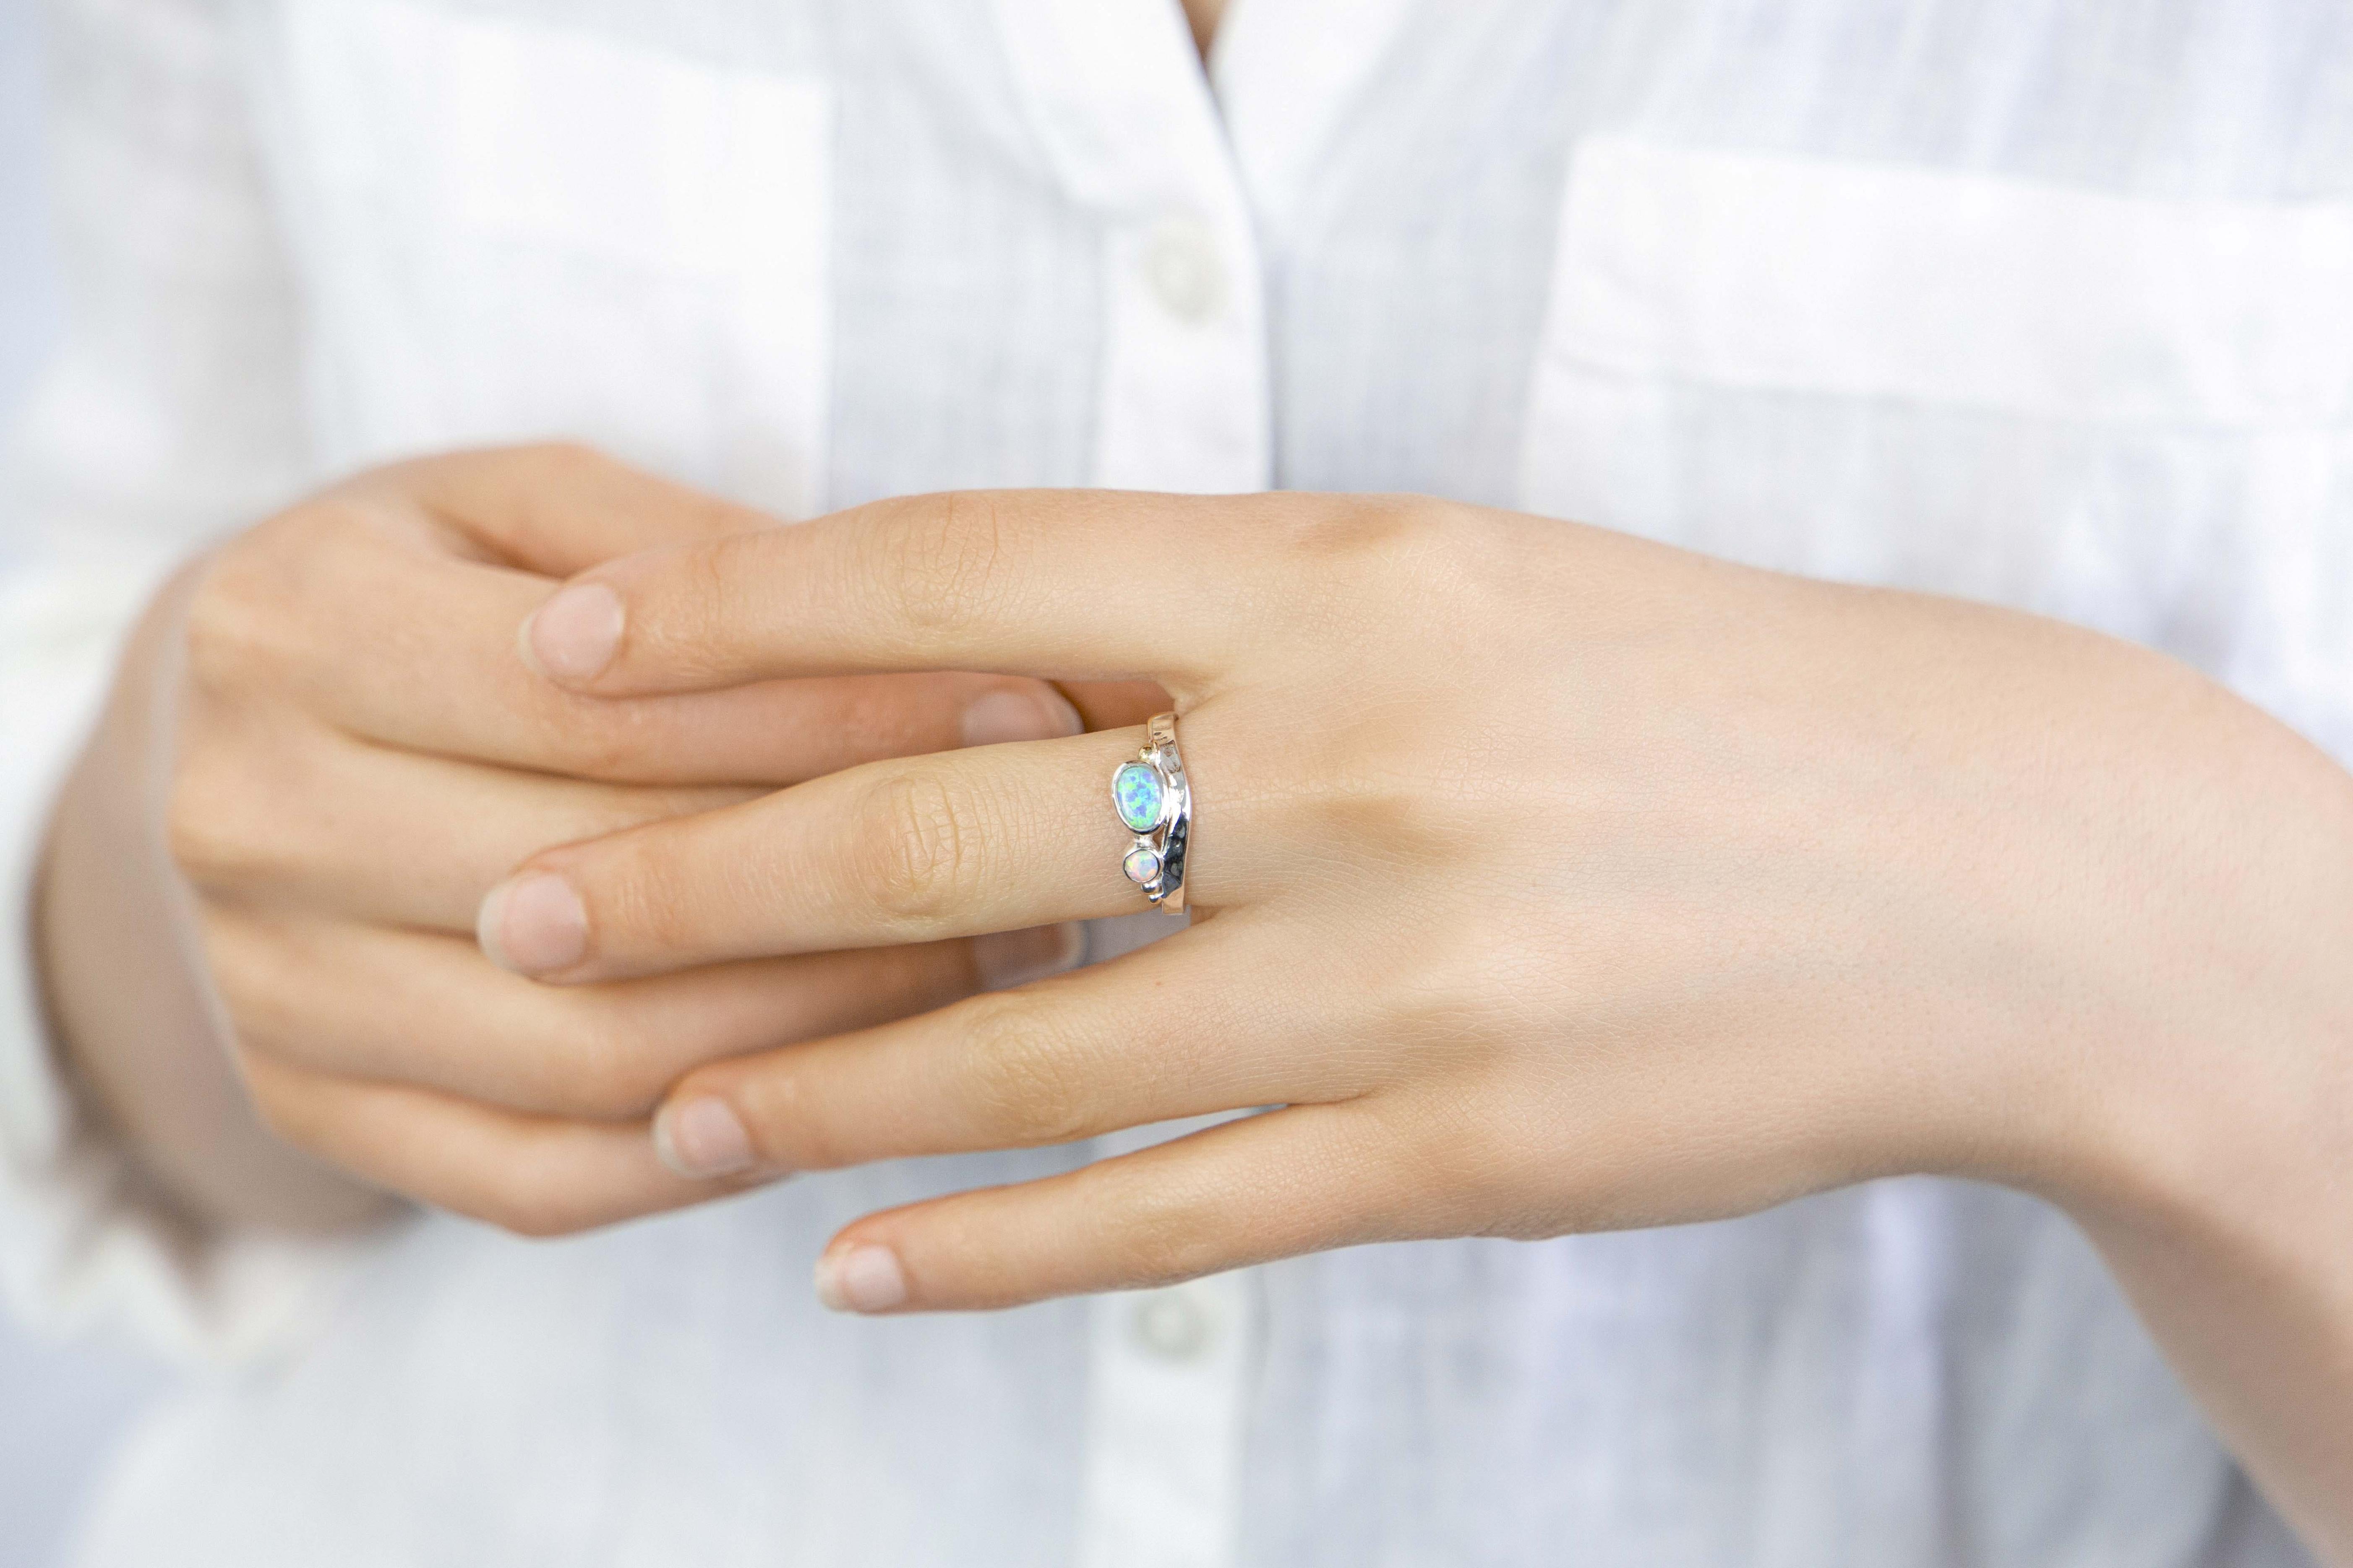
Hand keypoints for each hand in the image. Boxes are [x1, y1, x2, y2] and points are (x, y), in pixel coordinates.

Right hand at [37, 448, 1100, 1235]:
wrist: (204, 746)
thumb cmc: (419, 598)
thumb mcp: (515, 508)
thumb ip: (681, 553)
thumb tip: (912, 632)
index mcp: (293, 628)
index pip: (610, 707)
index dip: (836, 716)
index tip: (1029, 710)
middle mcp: (248, 820)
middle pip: (608, 886)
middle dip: (858, 882)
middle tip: (1051, 862)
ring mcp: (269, 992)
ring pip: (592, 1058)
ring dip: (821, 1036)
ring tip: (994, 979)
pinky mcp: (313, 1115)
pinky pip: (543, 1178)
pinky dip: (716, 1152)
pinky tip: (860, 1093)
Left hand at [488, 490, 2350, 1321]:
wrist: (1965, 858)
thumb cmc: (1682, 695)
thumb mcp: (1449, 587)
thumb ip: (1220, 630)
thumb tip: (968, 694)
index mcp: (1336, 580)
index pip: (954, 577)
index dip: (737, 610)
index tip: (572, 646)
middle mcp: (1346, 765)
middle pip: (933, 834)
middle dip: (691, 881)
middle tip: (516, 919)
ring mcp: (1401, 975)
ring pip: (1025, 1057)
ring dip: (816, 1098)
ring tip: (662, 1120)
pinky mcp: (1461, 1150)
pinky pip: (1170, 1212)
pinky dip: (994, 1251)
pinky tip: (862, 1269)